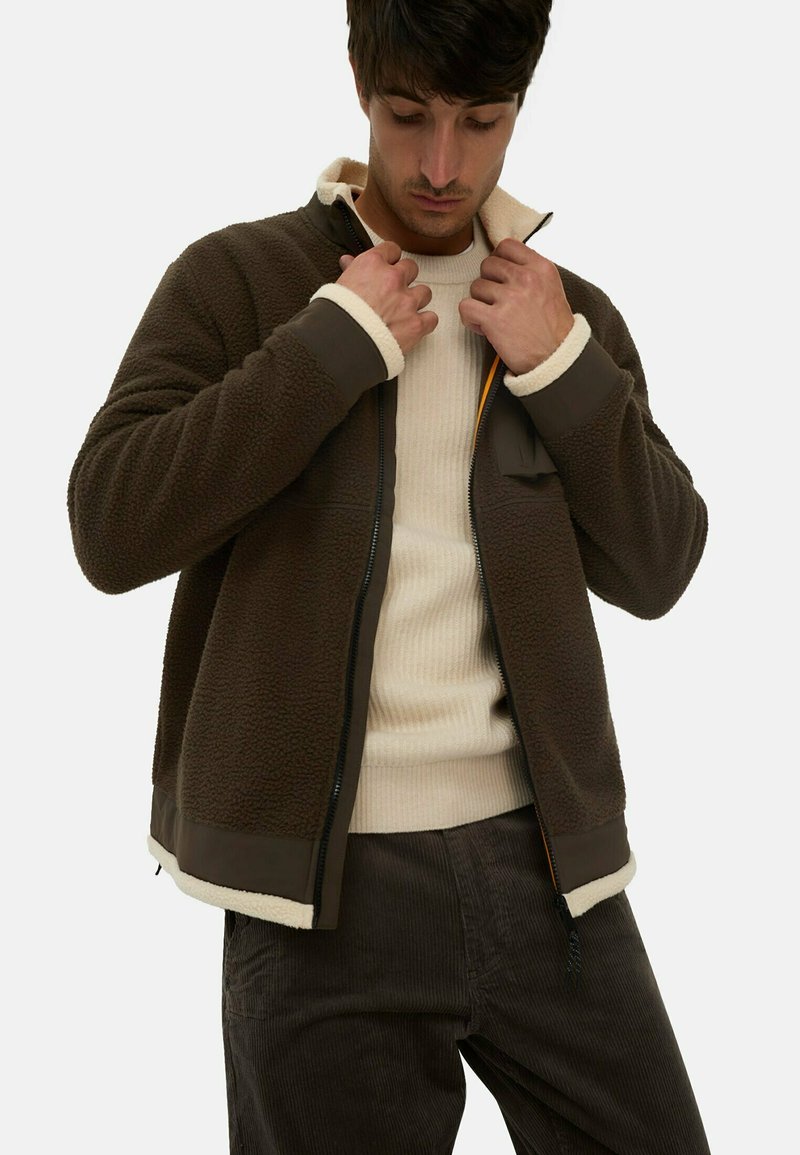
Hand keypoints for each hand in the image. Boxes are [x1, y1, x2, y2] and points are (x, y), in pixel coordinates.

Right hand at [338, 242, 437, 354]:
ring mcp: (407, 302)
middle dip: (404, 279)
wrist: (342, 343)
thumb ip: (350, 271)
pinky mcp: (416, 324)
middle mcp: (393, 279)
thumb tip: (348, 261)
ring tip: (404, 312)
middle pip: (411, 268)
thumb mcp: (338, 287)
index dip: (390, 259)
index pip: (391, 249)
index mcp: (372, 265)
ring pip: (424, 292)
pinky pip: (431, 318)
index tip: (388, 267)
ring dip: (416, 300)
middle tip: (394, 292)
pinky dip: (425, 323)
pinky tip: (414, 327)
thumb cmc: (336, 317)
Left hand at [458, 238, 573, 374]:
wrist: (557, 358)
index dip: (498, 261)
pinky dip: (470, 318)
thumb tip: (505, 262)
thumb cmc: (554, 328)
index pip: (505, 246)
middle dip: (489, 283)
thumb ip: (530, 271)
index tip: (500, 277)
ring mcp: (509, 298)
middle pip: (487, 265)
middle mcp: (525, 278)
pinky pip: (466, 307)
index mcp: (541, 267)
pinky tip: (482, 327)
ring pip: (475, 286)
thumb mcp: (551, 287)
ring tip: (494, 317)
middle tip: (498, 302)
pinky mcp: (495, 319)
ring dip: (480, 303)